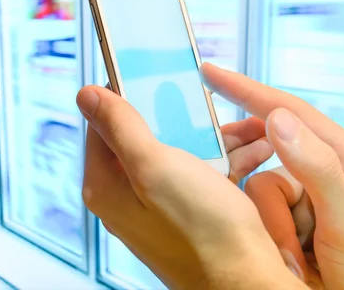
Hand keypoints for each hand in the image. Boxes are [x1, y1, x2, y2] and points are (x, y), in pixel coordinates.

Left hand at [77, 85, 304, 289]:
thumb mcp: (155, 166)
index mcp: (105, 184)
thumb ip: (120, 126)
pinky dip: (228, 158)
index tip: (149, 73)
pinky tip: (257, 148)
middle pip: (145, 135)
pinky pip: (201, 173)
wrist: (247, 282)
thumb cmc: (201, 232)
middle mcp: (126, 195)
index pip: (103, 124)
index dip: (124, 95)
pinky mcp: (187, 212)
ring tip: (249, 124)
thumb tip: (86, 94)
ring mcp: (158, 204)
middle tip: (203, 97)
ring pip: (179, 152)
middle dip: (180, 114)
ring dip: (214, 135)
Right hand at [201, 63, 343, 289]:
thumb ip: (316, 169)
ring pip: (258, 188)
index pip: (288, 110)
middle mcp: (323, 166)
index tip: (209, 73)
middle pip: (267, 159)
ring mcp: (305, 191)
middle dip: (273, 204)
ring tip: (300, 258)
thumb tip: (275, 118)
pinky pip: (258, 208)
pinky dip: (269, 233)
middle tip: (287, 234)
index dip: (245, 89)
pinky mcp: (291, 211)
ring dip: (274, 227)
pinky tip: (292, 256)